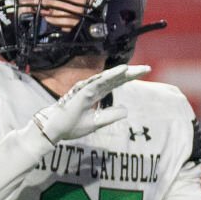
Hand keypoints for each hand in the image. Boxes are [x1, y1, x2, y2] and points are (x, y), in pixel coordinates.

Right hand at [31, 64, 150, 144]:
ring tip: (135, 69)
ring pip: (107, 78)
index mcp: (95, 95)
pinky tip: (121, 70)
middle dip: (130, 73)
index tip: (145, 72)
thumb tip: (126, 110)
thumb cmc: (70, 126)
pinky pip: (98, 82)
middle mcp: (92, 89)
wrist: (53, 131)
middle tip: (147, 68)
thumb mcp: (95, 123)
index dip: (129, 77)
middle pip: (114, 78)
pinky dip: (109, 75)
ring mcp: (86, 90)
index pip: (115, 83)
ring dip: (121, 73)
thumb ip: (110, 116)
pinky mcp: (81, 93)